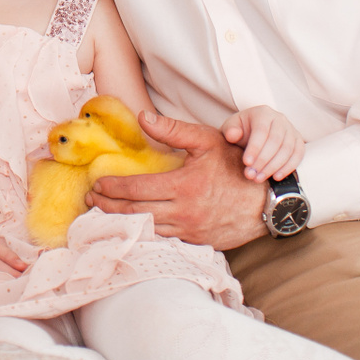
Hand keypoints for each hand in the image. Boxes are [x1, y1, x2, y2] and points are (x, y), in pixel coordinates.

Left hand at [90, 110, 269, 247]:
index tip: (97, 184)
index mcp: (184, 186)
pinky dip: (143, 234)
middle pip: (135, 213)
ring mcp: (190, 232)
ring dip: (121, 223)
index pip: (137, 190)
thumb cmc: (237, 166)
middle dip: (108, 207)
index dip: (113, 189)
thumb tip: (142, 117)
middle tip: (91, 201)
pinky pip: (163, 240)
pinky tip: (132, 227)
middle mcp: (184, 213)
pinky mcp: (197, 242)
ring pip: (147, 230)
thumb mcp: (207, 140)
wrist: (269, 200)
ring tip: (103, 214)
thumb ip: (173, 130)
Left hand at [230, 105, 305, 181]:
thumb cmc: (241, 130)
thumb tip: (233, 135)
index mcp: (263, 113)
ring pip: (287, 149)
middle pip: (275, 141)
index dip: (254, 148)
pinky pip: (298, 154)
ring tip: (260, 178)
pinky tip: (276, 177)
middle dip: (263, 160)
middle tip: (251, 175)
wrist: (252, 132)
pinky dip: (289, 167)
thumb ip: (230, 131)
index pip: (261, 130)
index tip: (246, 162)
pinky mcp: (298, 141)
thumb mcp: (231, 128)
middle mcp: (280, 119)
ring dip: (274, 166)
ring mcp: (291, 129)